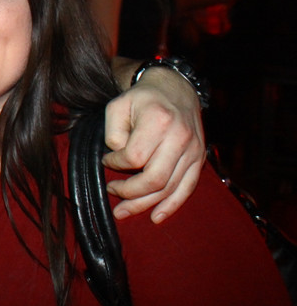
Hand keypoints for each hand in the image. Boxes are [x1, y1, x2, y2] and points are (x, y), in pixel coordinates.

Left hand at [102, 66, 204, 222]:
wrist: (175, 88)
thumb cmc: (142, 99)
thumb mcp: (117, 106)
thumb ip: (113, 134)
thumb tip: (118, 161)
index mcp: (159, 121)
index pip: (134, 157)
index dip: (115, 163)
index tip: (105, 160)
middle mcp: (180, 137)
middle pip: (154, 179)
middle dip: (129, 192)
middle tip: (111, 191)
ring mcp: (193, 150)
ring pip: (169, 188)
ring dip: (144, 204)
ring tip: (123, 211)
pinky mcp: (199, 159)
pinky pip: (187, 188)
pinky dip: (171, 206)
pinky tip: (156, 217)